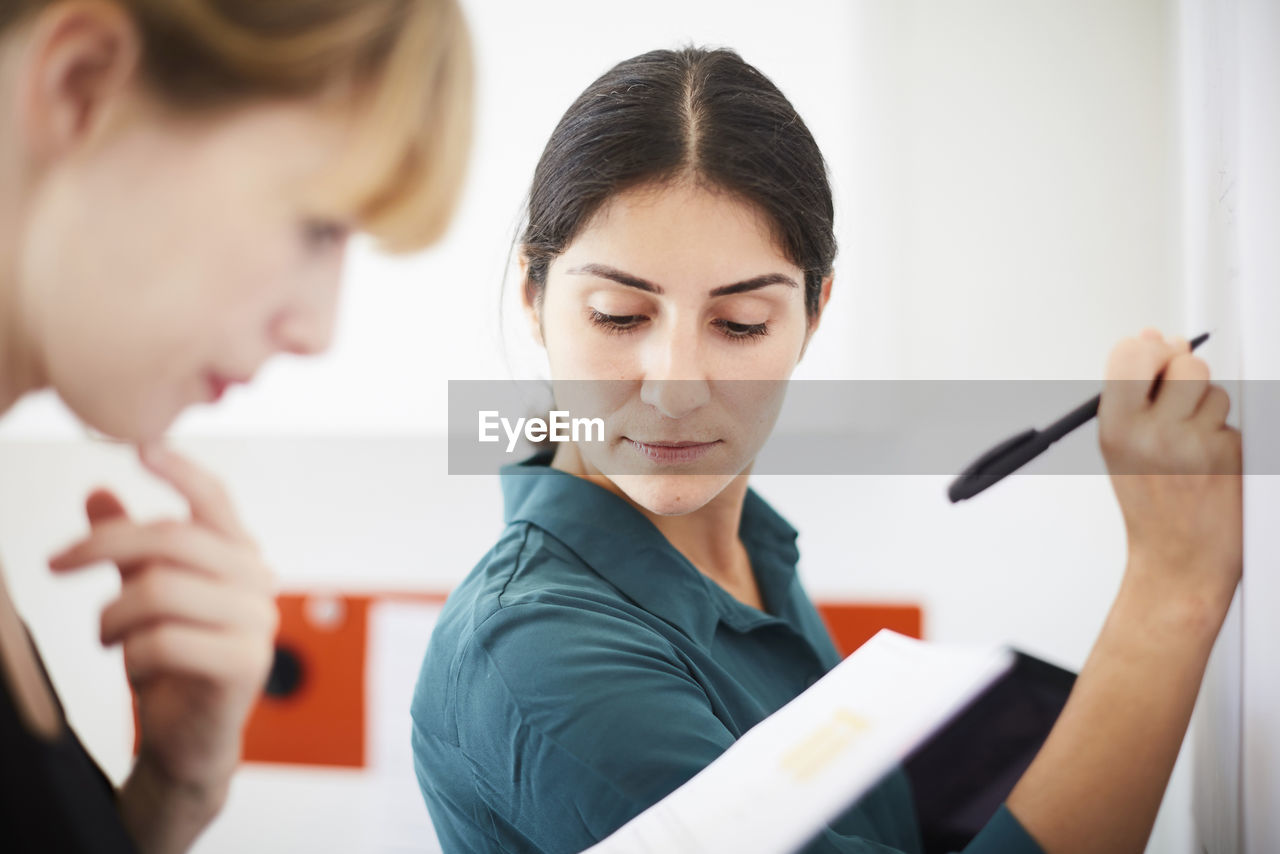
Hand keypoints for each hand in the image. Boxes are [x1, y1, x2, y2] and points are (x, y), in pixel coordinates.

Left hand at [49, 444, 277, 807]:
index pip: (215, 501)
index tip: (139, 446)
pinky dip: (133, 654)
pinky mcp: (243, 664)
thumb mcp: (144, 598)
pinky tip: (136, 666)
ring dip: (113, 615)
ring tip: (107, 635)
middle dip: (103, 545)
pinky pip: (165, 641)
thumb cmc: (172, 663)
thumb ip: (130, 548)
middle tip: (56, 563)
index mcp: (240, 558)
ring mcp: (256, 623)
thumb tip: (98, 491)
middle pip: (173, 539)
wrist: (190, 740)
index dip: (180, 471)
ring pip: (160, 590)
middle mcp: (257, 583)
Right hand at [1098, 328, 1241, 609]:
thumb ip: (1134, 389)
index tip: (1155, 363)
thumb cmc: (1149, 502)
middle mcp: (1152, 433)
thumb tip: (1154, 336)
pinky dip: (1224, 435)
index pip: (1132, 353)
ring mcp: (1195, 444)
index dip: (1151, 351)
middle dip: (1187, 375)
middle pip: (1187, 364)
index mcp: (1116, 427)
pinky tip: (1210, 461)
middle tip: (1178, 400)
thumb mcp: (1121, 445)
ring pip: (1216, 391)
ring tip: (1191, 441)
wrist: (1177, 559)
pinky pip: (1233, 421)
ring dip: (1208, 408)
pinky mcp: (1231, 454)